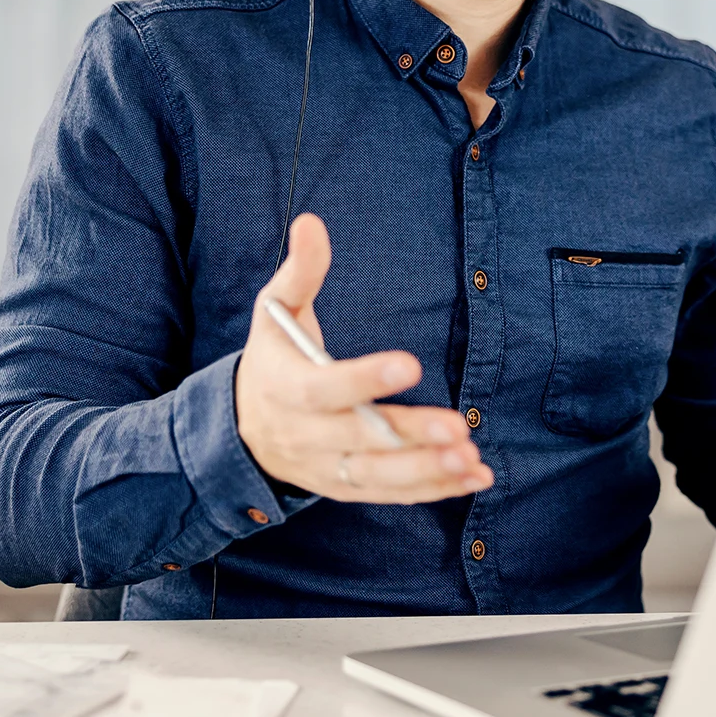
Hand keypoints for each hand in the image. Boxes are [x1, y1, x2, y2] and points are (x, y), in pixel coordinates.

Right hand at [235, 213, 494, 503]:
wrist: (243, 427)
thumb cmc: (273, 357)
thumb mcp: (275, 310)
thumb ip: (300, 270)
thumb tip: (311, 222)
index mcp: (286, 387)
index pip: (325, 389)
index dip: (366, 379)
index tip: (411, 364)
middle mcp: (305, 434)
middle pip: (359, 439)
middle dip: (409, 435)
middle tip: (457, 427)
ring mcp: (326, 467)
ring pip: (377, 476)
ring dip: (426, 471)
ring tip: (470, 459)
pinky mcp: (346, 487)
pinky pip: (390, 494)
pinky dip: (432, 491)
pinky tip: (473, 478)